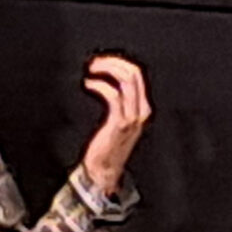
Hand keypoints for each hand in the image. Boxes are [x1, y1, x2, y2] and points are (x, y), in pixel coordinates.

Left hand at [79, 55, 152, 200]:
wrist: (104, 171)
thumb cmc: (106, 146)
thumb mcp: (119, 120)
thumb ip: (118, 101)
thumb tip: (106, 77)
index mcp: (143, 107)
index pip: (137, 74)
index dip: (118, 62)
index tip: (102, 60)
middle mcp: (141, 111)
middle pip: (133, 74)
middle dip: (112, 62)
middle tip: (94, 63)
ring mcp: (132, 117)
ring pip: (125, 81)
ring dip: (106, 70)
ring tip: (91, 70)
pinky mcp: (120, 123)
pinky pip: (113, 95)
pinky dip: (99, 85)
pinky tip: (89, 84)